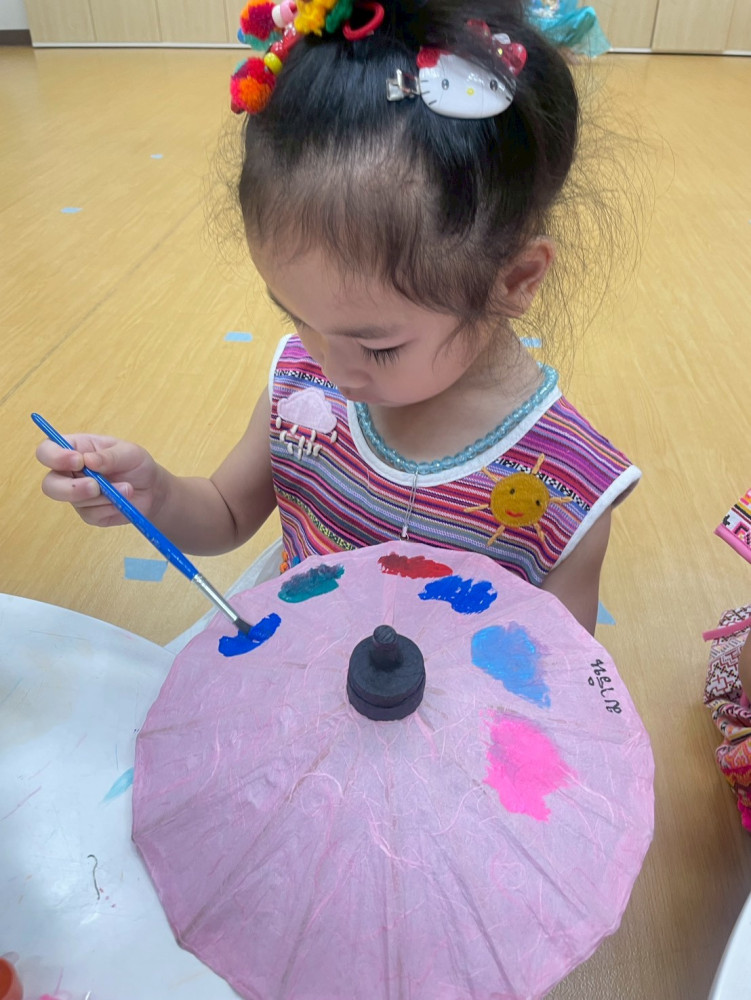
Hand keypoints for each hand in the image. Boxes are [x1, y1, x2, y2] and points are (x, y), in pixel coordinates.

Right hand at [36, 433, 163, 526]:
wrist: (151, 489)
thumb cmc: (136, 464)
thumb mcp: (129, 453)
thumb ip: (109, 456)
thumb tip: (88, 461)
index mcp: (74, 449)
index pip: (47, 451)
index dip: (55, 457)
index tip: (77, 461)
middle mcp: (69, 473)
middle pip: (50, 484)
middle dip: (71, 488)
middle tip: (95, 486)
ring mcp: (77, 495)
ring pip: (74, 501)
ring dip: (104, 497)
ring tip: (127, 488)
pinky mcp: (88, 513)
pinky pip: (91, 515)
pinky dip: (110, 508)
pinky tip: (123, 501)